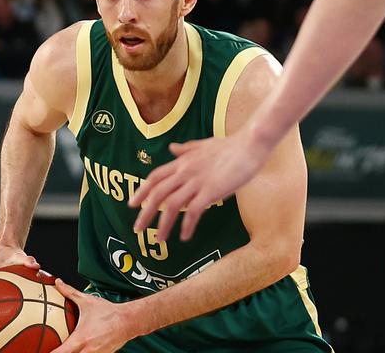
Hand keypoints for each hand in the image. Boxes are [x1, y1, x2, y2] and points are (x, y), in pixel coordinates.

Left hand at [54, 279, 135, 352]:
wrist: (129, 320)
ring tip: (67, 349)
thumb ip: (70, 292)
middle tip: (53, 348)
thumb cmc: (109, 312)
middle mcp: (86, 351)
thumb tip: (58, 283)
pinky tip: (82, 349)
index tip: (41, 350)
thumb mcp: (88, 301)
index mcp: (80, 339)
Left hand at [129, 128, 272, 241]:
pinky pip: (193, 212)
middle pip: (158, 194)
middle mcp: (186, 171)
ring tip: (159, 239)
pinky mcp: (212, 190)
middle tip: (137, 230)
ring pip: (172, 205)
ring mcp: (198, 181)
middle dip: (145, 213)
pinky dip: (186, 226)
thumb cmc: (232, 145)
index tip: (132, 204)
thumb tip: (172, 148)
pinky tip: (185, 236)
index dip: (142, 191)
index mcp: (184, 161)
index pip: (155, 177)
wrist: (251, 144)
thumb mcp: (205, 144)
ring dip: (163, 225)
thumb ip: (187, 148)